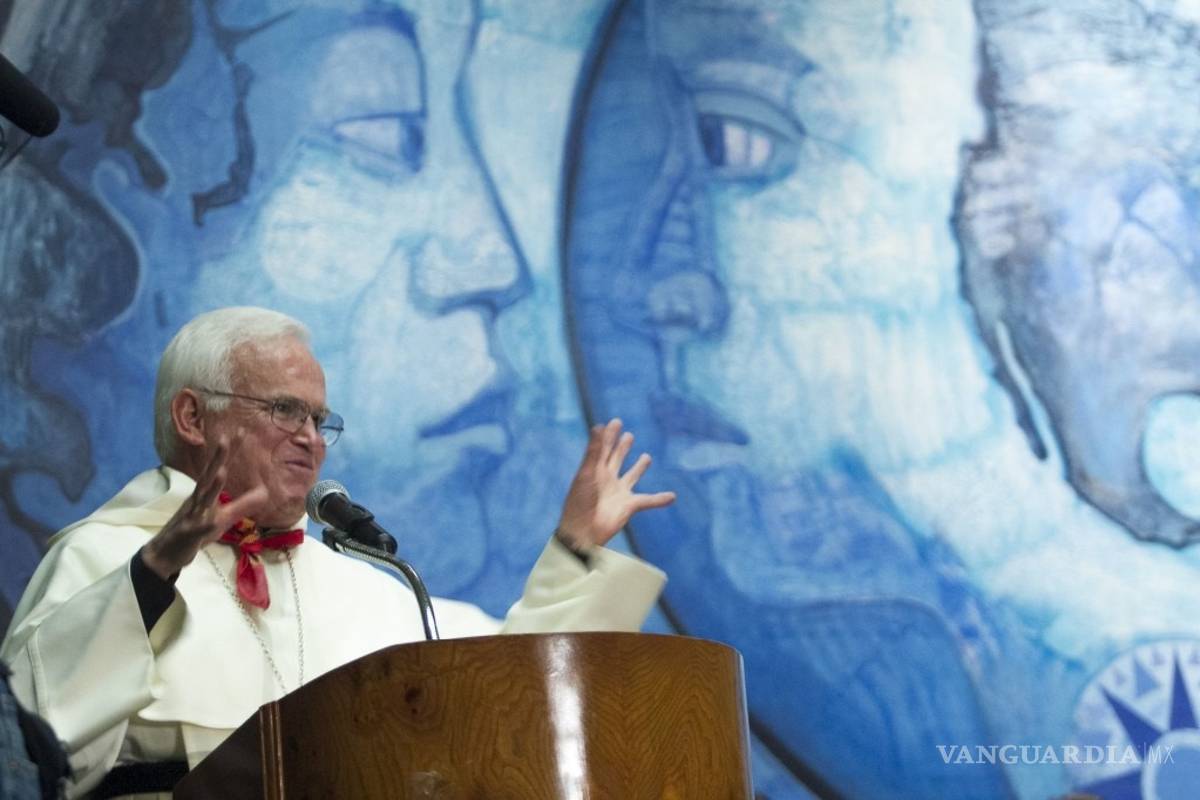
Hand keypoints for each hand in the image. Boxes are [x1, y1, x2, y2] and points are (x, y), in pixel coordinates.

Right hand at [140, 437, 267, 579]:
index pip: (218, 468)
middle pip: (208, 476)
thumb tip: (266, 492)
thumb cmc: (195, 531)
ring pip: (201, 500)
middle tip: (226, 439)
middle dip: (217, 459)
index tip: (240, 431)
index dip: (229, 452)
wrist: (166, 553)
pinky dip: (204, 525)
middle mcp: (197, 500)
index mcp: (205, 493)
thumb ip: (243, 504)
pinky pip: (198, 529)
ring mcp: (192, 516)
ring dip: (211, 487)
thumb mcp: (222, 518)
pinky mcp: (189, 534)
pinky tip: (211, 522)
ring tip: (220, 472)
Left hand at [555, 418, 675, 550]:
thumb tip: (598, 426)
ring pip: (632, 476)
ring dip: (639, 468)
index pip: (603, 448)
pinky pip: (648, 501)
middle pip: (616, 458)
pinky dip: (660, 499)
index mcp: (595, 470)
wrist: (582, 532)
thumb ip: (594, 451)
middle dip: (622, 447)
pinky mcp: (629, 506)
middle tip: (628, 434)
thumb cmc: (580, 502)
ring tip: (646, 457)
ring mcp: (619, 493)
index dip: (609, 435)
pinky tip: (672, 496)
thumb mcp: (587, 473)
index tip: (615, 422)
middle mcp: (607, 479)